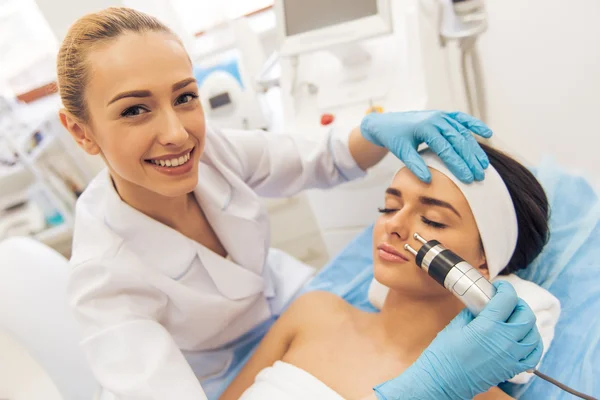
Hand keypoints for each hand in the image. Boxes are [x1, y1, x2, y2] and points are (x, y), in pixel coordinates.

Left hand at [360, 111, 492, 182]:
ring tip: (483, 164)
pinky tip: (487, 133)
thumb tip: (428, 180)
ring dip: (475, 148)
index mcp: (426, 128)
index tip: (468, 179)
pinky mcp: (444, 115)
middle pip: (459, 141)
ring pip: (463, 132)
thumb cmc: (395, 139)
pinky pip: (462, 119)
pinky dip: (475, 125)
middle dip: (470, 159)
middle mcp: (436, 119)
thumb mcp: (401, 152)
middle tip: (480, 176)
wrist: (388, 123)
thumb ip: (414, 165)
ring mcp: (441, 116)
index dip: (458, 165)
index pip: (446, 149)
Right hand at [373, 281, 542, 399]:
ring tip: (516, 319)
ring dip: (527, 323)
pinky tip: (525, 339)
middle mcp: (505, 340)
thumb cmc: (444, 355)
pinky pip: (533, 356)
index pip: (508, 299)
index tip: (499, 286)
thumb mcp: (455, 326)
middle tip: (507, 301)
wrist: (443, 381)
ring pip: (533, 334)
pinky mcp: (511, 369)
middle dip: (518, 304)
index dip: (505, 288)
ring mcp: (511, 357)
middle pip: (526, 315)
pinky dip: (533, 345)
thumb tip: (479, 306)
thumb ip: (472, 313)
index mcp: (488, 326)